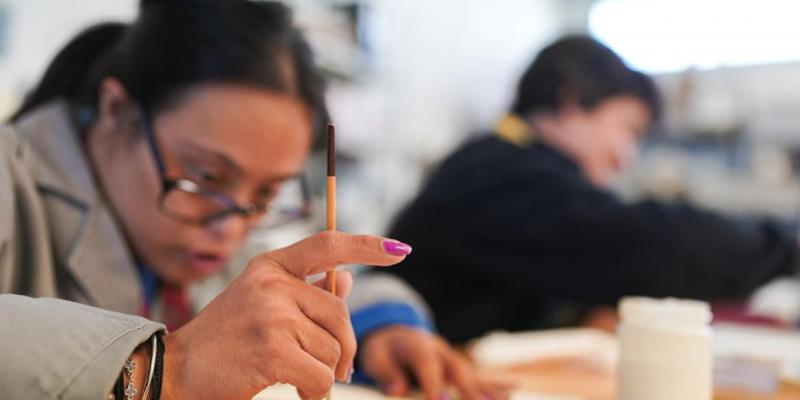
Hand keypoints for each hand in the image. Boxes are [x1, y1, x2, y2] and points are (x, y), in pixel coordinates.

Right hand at [160, 231, 410, 399]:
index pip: (328, 244)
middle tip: (335, 369)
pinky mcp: (273, 349)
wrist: (177, 370)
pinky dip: (316, 391)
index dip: (367, 246)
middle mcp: (272, 283)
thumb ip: (306, 290)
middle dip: (344, 347)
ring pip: (333, 348)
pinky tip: (295, 389)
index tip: (400, 249)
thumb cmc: (226, 339)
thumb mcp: (263, 303)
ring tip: (295, 377)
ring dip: (324, 373)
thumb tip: (347, 278)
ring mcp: (272, 314)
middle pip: (341, 313)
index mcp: (270, 266)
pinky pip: (322, 374)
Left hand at [360, 325, 514, 399]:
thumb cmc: (382, 350)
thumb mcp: (375, 358)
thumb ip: (386, 373)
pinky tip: (513, 388)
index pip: (428, 365)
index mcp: (418, 346)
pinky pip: (478, 376)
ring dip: (485, 390)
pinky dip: (495, 384)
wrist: (394, 335)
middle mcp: (440, 350)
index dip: (434, 383)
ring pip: (471, 375)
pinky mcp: (458, 367)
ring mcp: (452, 358)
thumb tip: (398, 391)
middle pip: (457, 371)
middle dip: (466, 391)